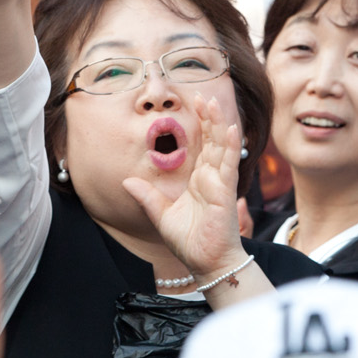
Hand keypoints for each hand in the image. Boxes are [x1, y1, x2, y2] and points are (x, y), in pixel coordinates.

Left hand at [122, 95, 246, 280]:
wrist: (206, 263)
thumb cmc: (189, 241)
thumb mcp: (161, 215)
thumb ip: (147, 197)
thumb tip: (127, 181)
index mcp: (198, 180)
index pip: (200, 146)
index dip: (199, 124)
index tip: (194, 103)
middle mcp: (211, 177)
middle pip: (211, 140)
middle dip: (208, 117)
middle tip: (203, 94)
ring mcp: (220, 183)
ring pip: (221, 147)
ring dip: (218, 124)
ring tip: (214, 103)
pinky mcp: (226, 192)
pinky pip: (229, 165)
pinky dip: (230, 147)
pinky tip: (230, 129)